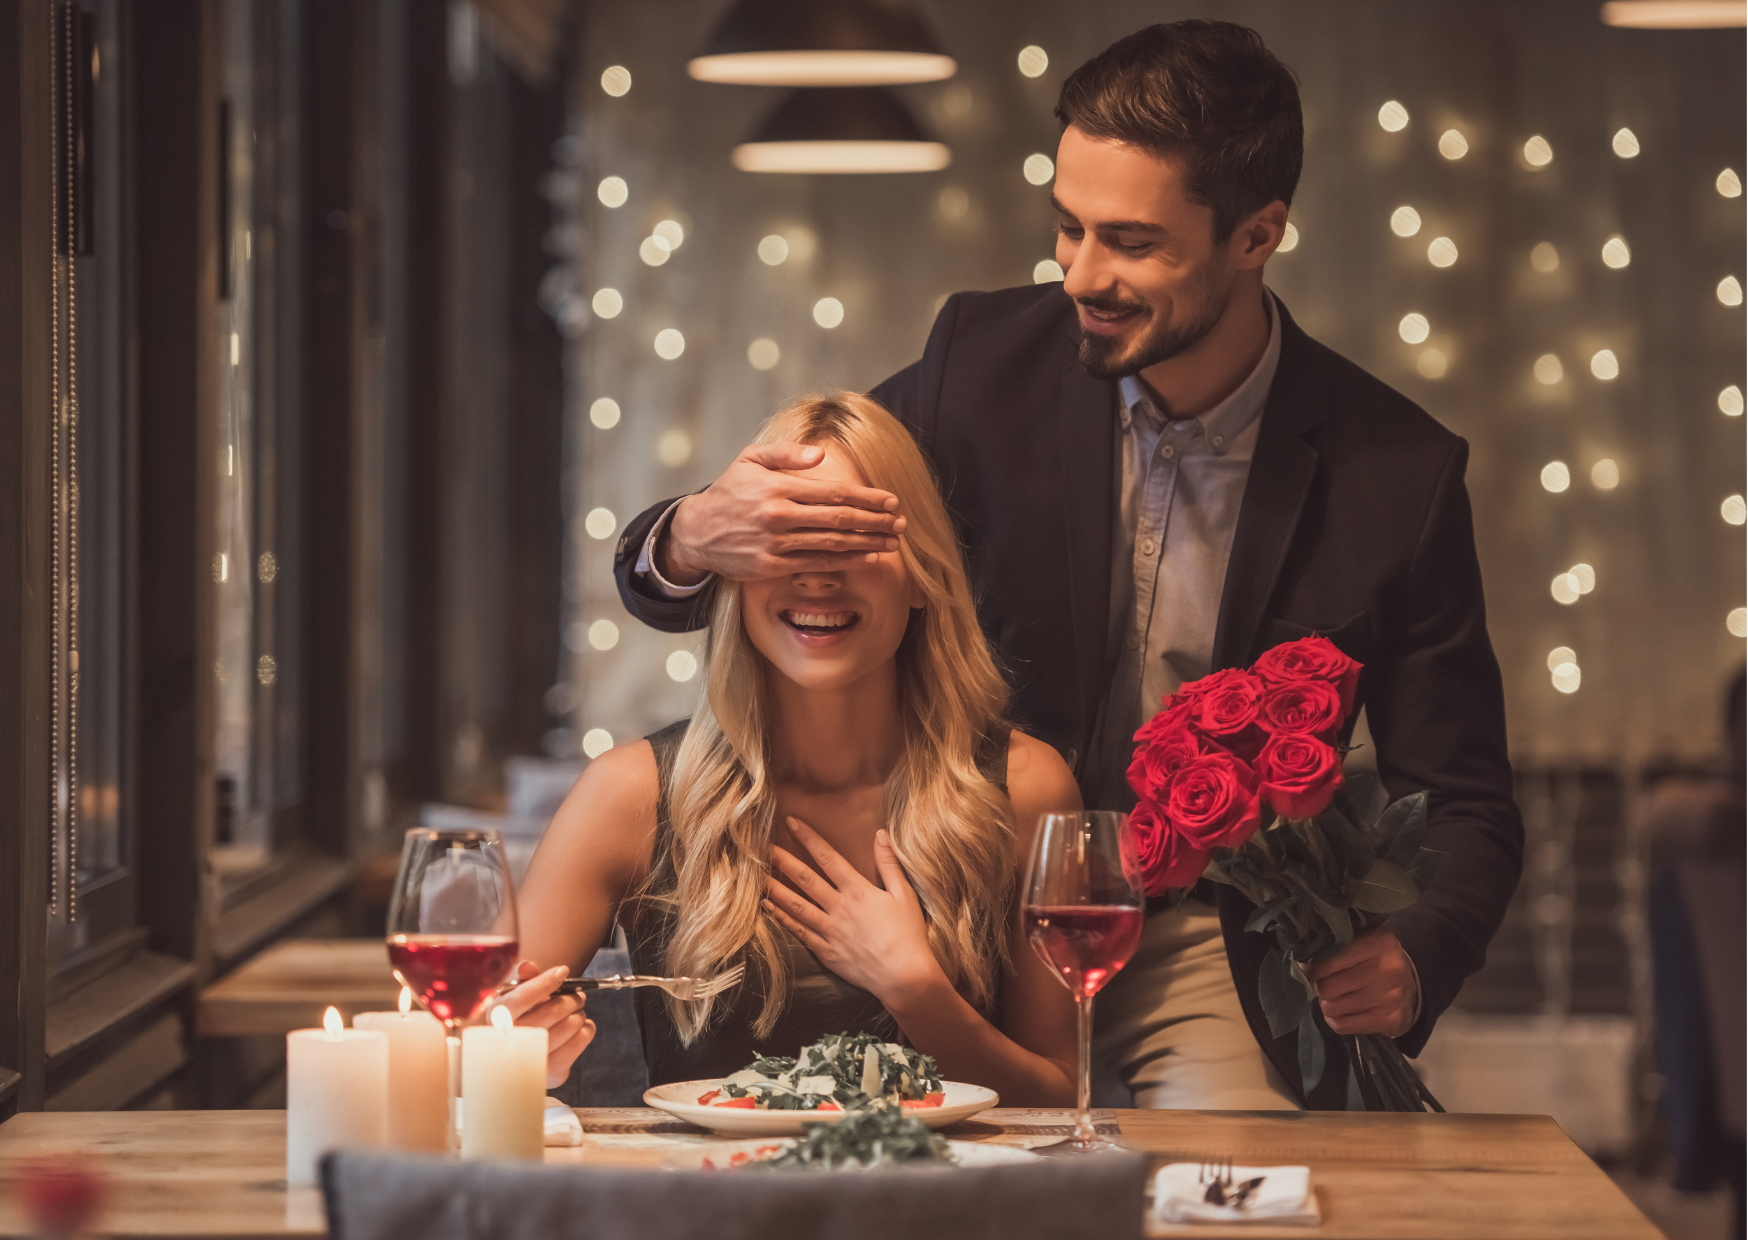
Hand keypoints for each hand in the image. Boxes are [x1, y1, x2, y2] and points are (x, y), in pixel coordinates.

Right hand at [492, 961, 596, 1088]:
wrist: (521, 1062)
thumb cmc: (522, 1022)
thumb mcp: (518, 998)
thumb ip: (525, 980)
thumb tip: (527, 966)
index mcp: (496, 1018)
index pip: (518, 1000)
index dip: (543, 983)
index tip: (562, 972)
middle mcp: (509, 1042)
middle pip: (551, 1012)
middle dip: (571, 998)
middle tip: (578, 996)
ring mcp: (531, 1060)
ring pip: (570, 1025)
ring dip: (579, 1013)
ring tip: (575, 1012)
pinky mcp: (551, 1072)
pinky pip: (581, 1041)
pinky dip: (586, 1029)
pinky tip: (578, 1028)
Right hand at [660, 442, 905, 584]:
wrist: (697, 531)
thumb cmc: (730, 491)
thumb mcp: (751, 459)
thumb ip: (787, 454)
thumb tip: (821, 455)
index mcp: (777, 487)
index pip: (832, 492)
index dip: (866, 498)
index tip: (891, 501)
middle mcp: (778, 516)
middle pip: (838, 519)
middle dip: (875, 521)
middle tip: (901, 523)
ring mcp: (775, 544)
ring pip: (832, 544)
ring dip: (867, 543)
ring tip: (892, 542)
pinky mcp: (771, 566)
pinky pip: (816, 564)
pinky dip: (846, 562)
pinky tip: (867, 558)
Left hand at [763, 821, 943, 1005]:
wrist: (904, 977)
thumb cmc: (908, 935)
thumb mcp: (905, 894)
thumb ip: (889, 863)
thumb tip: (881, 834)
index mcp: (858, 891)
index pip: (828, 858)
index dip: (809, 838)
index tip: (792, 822)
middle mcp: (839, 908)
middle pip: (805, 879)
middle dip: (782, 860)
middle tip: (761, 846)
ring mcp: (829, 931)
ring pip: (796, 905)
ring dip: (775, 888)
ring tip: (756, 875)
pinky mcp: (826, 951)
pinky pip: (799, 932)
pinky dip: (782, 918)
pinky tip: (769, 907)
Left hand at [1303, 927, 1417, 1036]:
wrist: (1411, 986)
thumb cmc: (1377, 959)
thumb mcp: (1363, 941)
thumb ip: (1335, 946)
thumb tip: (1302, 963)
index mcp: (1378, 943)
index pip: (1329, 960)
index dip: (1314, 968)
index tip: (1311, 969)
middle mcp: (1387, 970)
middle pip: (1327, 987)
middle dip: (1319, 987)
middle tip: (1323, 985)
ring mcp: (1389, 998)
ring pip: (1332, 1008)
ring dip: (1327, 1004)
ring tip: (1335, 997)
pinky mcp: (1389, 1021)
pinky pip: (1342, 1026)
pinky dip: (1336, 1020)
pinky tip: (1343, 1012)